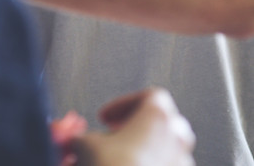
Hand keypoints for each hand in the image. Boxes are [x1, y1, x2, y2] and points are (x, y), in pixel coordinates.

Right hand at [71, 88, 194, 165]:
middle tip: (115, 137)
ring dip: (143, 153)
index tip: (105, 118)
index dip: (125, 104)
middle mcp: (176, 139)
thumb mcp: (84, 145)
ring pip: (167, 152)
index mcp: (158, 117)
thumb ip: (78, 138)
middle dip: (138, 128)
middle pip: (164, 123)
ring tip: (115, 162)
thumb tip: (72, 142)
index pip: (151, 96)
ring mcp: (181, 165)